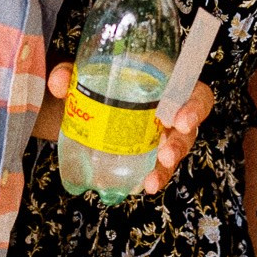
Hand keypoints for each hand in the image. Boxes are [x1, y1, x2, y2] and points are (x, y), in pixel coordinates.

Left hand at [41, 62, 214, 197]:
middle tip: (166, 154)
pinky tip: (141, 187)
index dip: (196, 107)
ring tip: (151, 181)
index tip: (182, 119)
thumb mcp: (89, 69)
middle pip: (188, 130)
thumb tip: (60, 83)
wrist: (91, 97)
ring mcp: (161, 134)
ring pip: (174, 152)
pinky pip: (156, 167)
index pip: (196, 93)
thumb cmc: (105, 76)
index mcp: (168, 83)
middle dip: (180, 144)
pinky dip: (152, 177)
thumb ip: (73, 72)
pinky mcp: (148, 153)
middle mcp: (171, 110)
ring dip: (166, 169)